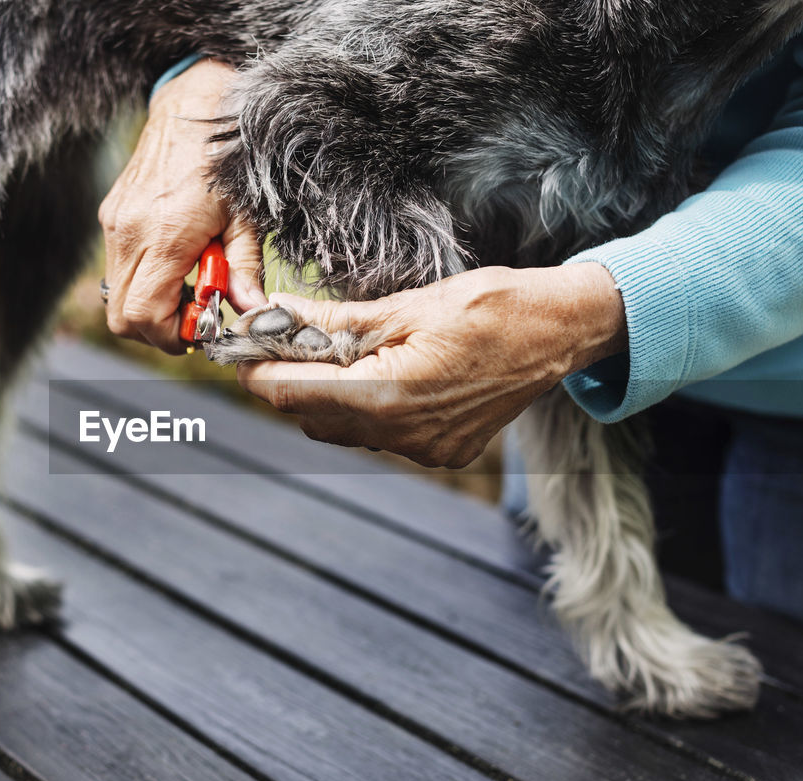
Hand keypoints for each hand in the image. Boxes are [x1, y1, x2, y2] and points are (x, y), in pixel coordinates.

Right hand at [99, 59, 265, 352]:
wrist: (193, 106)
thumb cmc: (225, 159)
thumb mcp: (246, 217)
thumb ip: (245, 269)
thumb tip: (251, 310)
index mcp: (165, 235)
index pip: (145, 315)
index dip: (171, 336)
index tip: (200, 329)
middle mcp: (129, 233)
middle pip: (122, 318)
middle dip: (157, 330)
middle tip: (193, 316)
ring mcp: (114, 224)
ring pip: (115, 296)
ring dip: (149, 305)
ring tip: (187, 286)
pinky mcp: (110, 216)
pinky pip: (116, 269)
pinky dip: (142, 281)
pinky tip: (173, 263)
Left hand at [236, 263, 626, 467]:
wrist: (561, 333)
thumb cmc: (492, 306)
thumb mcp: (406, 305)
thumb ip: (333, 320)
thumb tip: (276, 314)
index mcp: (389, 395)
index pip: (292, 393)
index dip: (257, 371)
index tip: (241, 347)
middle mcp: (403, 435)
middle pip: (310, 415)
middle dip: (289, 378)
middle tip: (285, 339)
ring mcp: (424, 450)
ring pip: (341, 428)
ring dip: (325, 393)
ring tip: (335, 351)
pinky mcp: (441, 453)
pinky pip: (378, 435)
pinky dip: (363, 406)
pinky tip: (379, 373)